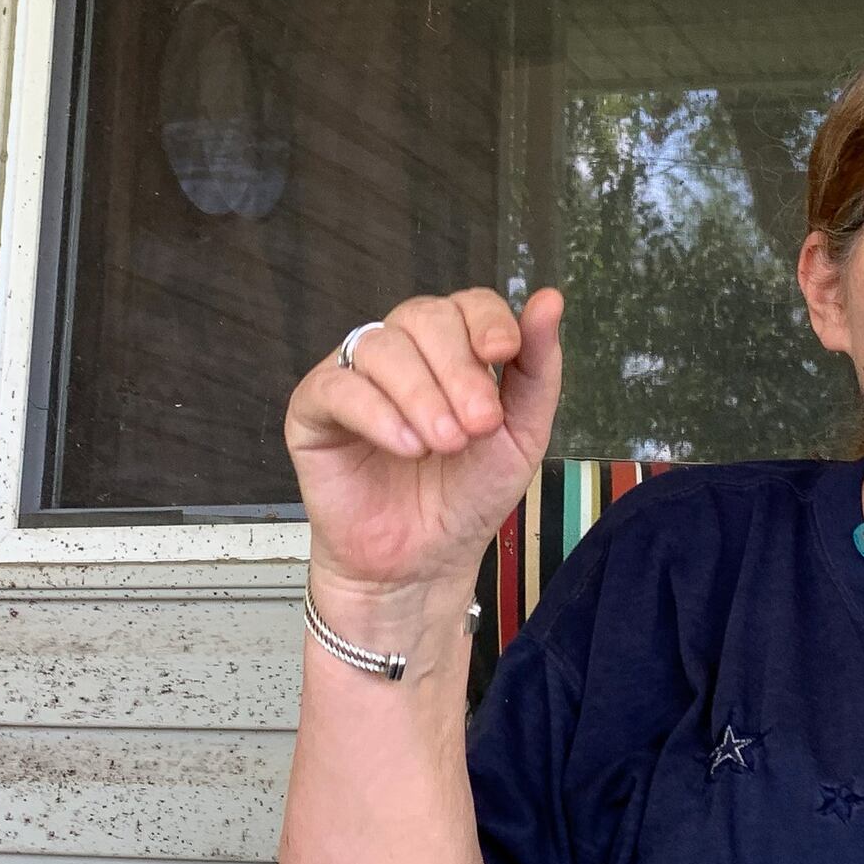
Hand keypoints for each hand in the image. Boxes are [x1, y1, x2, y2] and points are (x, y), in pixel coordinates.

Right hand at [284, 287, 563, 602]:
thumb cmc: (467, 496)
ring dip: (421, 394)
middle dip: (457, 368)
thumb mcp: (521, 433)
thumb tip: (550, 299)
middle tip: (478, 426)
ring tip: (444, 444)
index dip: (485, 321)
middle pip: (423, 317)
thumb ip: (536, 368)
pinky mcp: (313, 409)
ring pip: (380, 347)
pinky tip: (407, 447)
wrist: (422, 564)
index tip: (504, 354)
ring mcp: (353, 375)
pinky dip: (377, 413)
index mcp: (452, 349)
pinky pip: (338, 386)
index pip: (466, 303)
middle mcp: (401, 352)